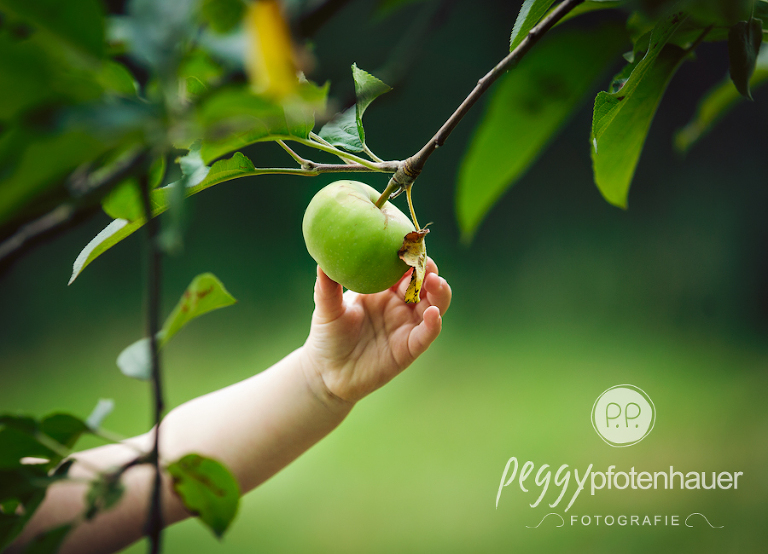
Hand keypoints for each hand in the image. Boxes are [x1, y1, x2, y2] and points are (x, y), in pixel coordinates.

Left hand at [301, 258, 451, 406]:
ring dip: (439, 292)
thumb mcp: (327, 308)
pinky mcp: (409, 348)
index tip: (412, 243)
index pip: (404, 267)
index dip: (411, 255)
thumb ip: (327, 286)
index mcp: (383, 289)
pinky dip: (433, 323)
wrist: (326, 372)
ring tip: (436, 282)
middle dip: (430, 270)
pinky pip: (426, 334)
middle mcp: (400, 305)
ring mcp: (407, 326)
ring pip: (434, 305)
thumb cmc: (328, 335)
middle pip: (424, 283)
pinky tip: (433, 313)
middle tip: (427, 262)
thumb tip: (322, 259)